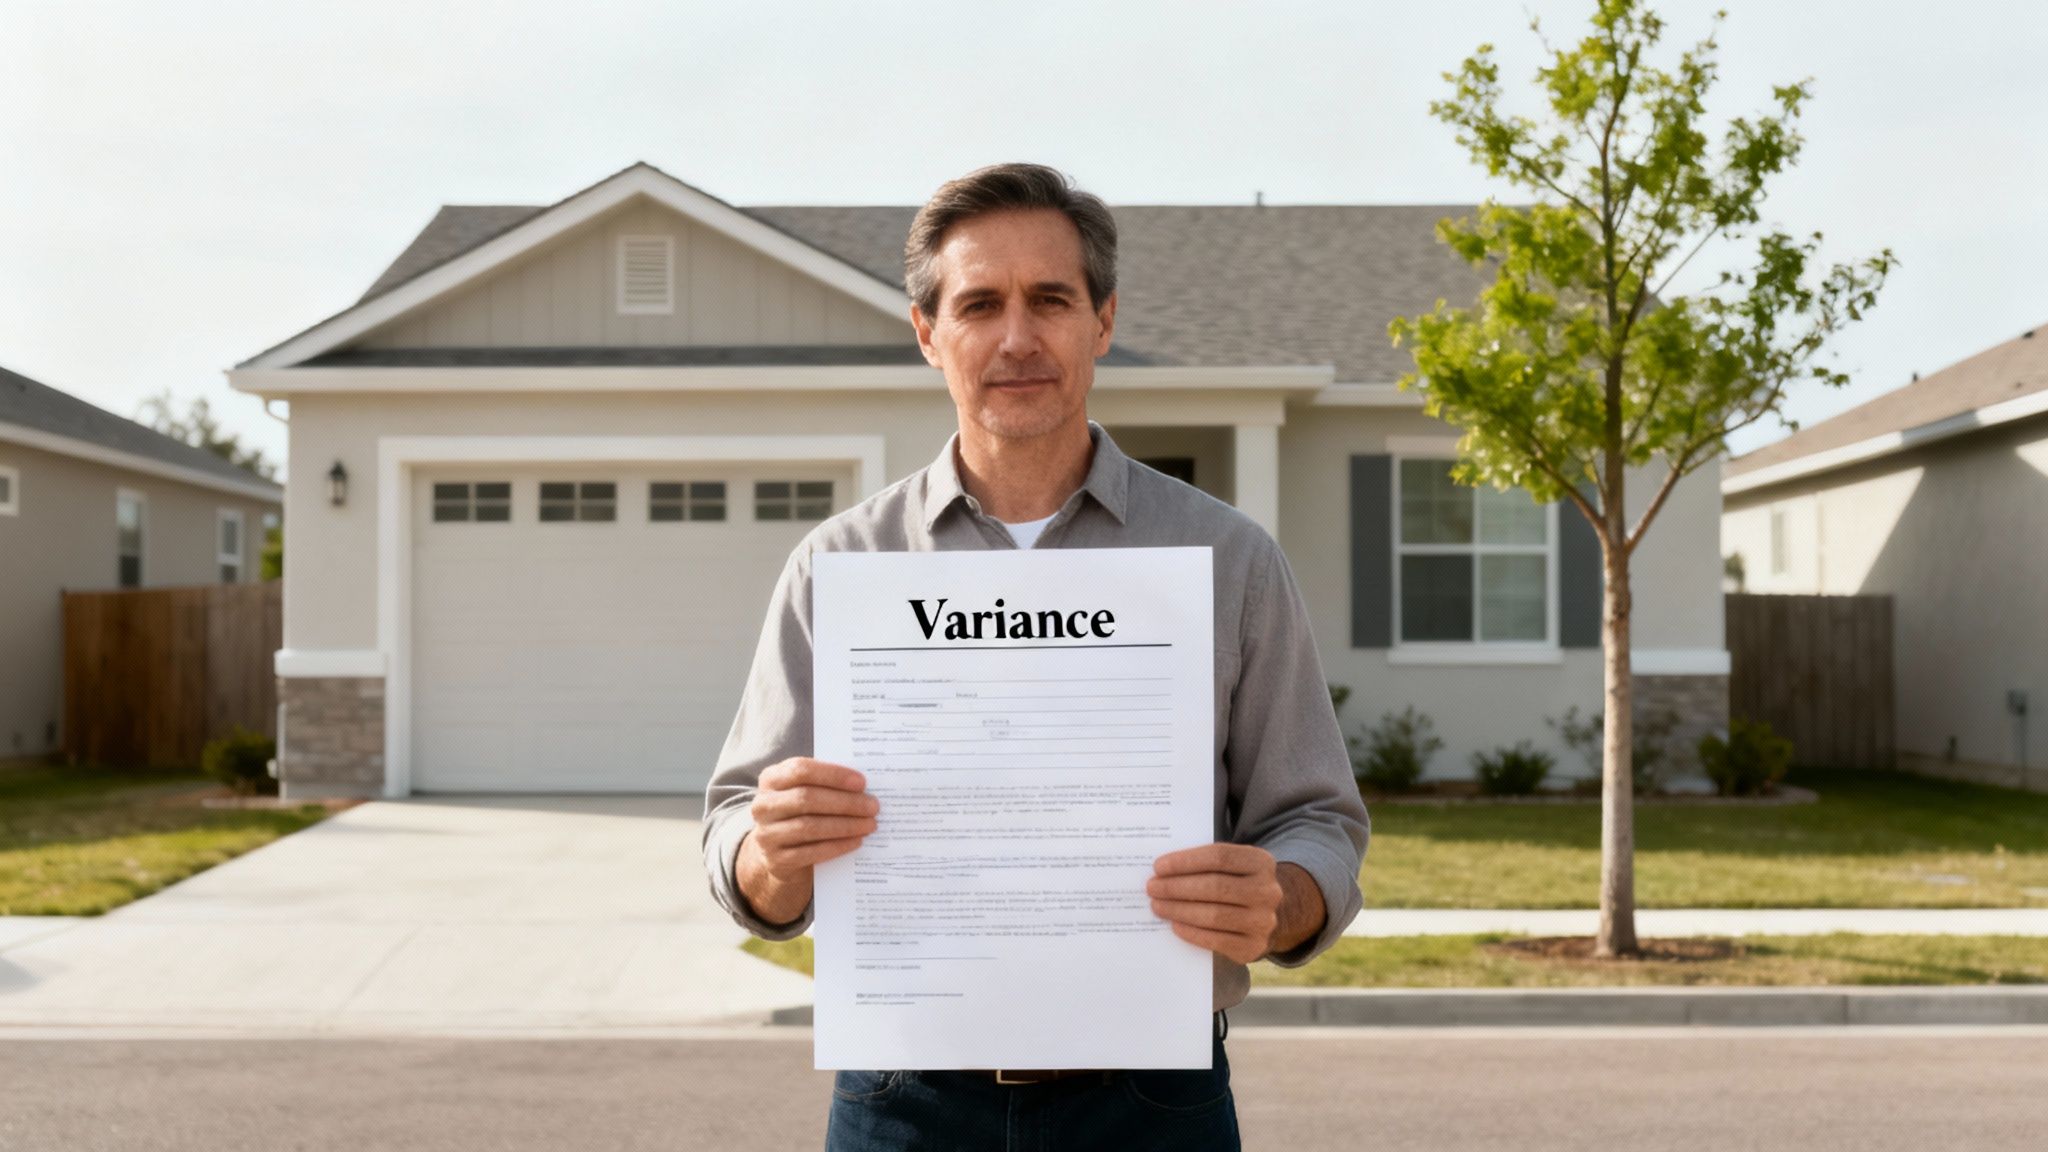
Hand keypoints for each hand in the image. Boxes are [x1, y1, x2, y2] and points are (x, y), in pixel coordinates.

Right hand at [735, 758, 876, 925]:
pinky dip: (838, 846)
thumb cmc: (800, 812)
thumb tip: (864, 787)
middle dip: (845, 802)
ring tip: (869, 824)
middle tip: (873, 806)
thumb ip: (825, 783)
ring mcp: (766, 834)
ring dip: (845, 825)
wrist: (777, 850)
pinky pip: (811, 852)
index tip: (862, 782)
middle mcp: (763, 805)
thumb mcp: (803, 791)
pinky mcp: (776, 859)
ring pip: (810, 827)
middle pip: (807, 799)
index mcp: (771, 779)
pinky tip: (856, 841)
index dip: (833, 775)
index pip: (800, 770)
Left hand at [1146, 843, 1285, 964]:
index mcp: (1261, 862)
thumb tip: (1163, 871)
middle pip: (1215, 886)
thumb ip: (1206, 864)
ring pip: (1214, 915)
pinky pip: (1216, 940)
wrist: (1266, 917)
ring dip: (1179, 910)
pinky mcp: (1254, 946)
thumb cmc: (1237, 885)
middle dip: (1177, 887)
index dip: (1186, 861)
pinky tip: (1175, 925)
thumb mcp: (1233, 866)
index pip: (1219, 857)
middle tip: (1153, 888)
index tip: (1159, 866)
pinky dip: (1192, 933)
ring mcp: (1263, 921)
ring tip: (1158, 906)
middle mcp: (1267, 891)